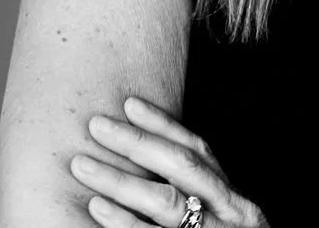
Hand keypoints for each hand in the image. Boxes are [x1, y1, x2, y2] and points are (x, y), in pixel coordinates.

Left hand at [69, 96, 268, 226]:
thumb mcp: (222, 226)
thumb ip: (199, 201)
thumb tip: (150, 163)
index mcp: (236, 203)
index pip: (199, 151)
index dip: (164, 125)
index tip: (129, 103)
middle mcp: (231, 217)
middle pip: (182, 168)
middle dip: (137, 142)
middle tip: (96, 125)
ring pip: (168, 203)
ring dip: (121, 179)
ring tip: (82, 164)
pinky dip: (123, 222)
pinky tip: (96, 209)